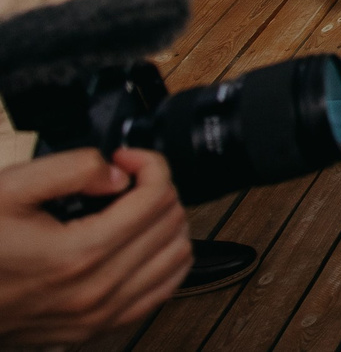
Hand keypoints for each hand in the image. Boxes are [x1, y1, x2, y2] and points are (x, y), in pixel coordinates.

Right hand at [0, 149, 190, 344]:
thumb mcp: (10, 190)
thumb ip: (71, 169)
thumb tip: (119, 173)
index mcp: (79, 254)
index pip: (156, 198)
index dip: (149, 164)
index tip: (126, 158)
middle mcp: (97, 291)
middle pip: (171, 225)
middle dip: (159, 189)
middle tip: (129, 179)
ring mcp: (99, 315)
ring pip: (177, 260)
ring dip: (167, 224)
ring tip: (136, 208)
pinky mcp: (96, 328)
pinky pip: (161, 293)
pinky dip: (164, 262)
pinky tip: (141, 243)